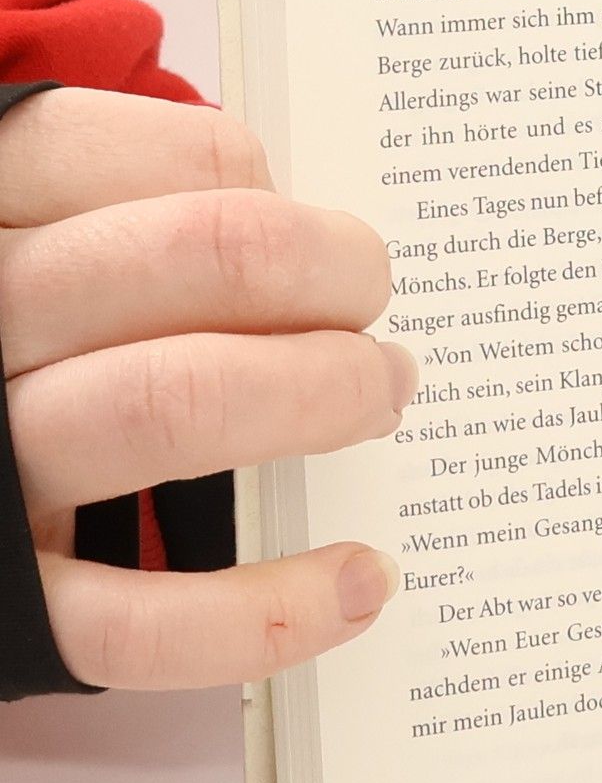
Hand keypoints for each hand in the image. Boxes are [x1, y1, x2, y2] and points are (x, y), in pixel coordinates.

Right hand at [0, 89, 413, 686]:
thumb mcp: (38, 242)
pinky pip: (138, 620)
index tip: (328, 246)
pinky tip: (363, 579)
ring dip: (319, 395)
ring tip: (383, 396)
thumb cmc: (6, 344)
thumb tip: (309, 247)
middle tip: (375, 309)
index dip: (284, 204)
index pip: (177, 163)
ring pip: (169, 404)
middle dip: (331, 276)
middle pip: (195, 256)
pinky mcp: (4, 608)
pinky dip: (272, 610)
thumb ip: (145, 221)